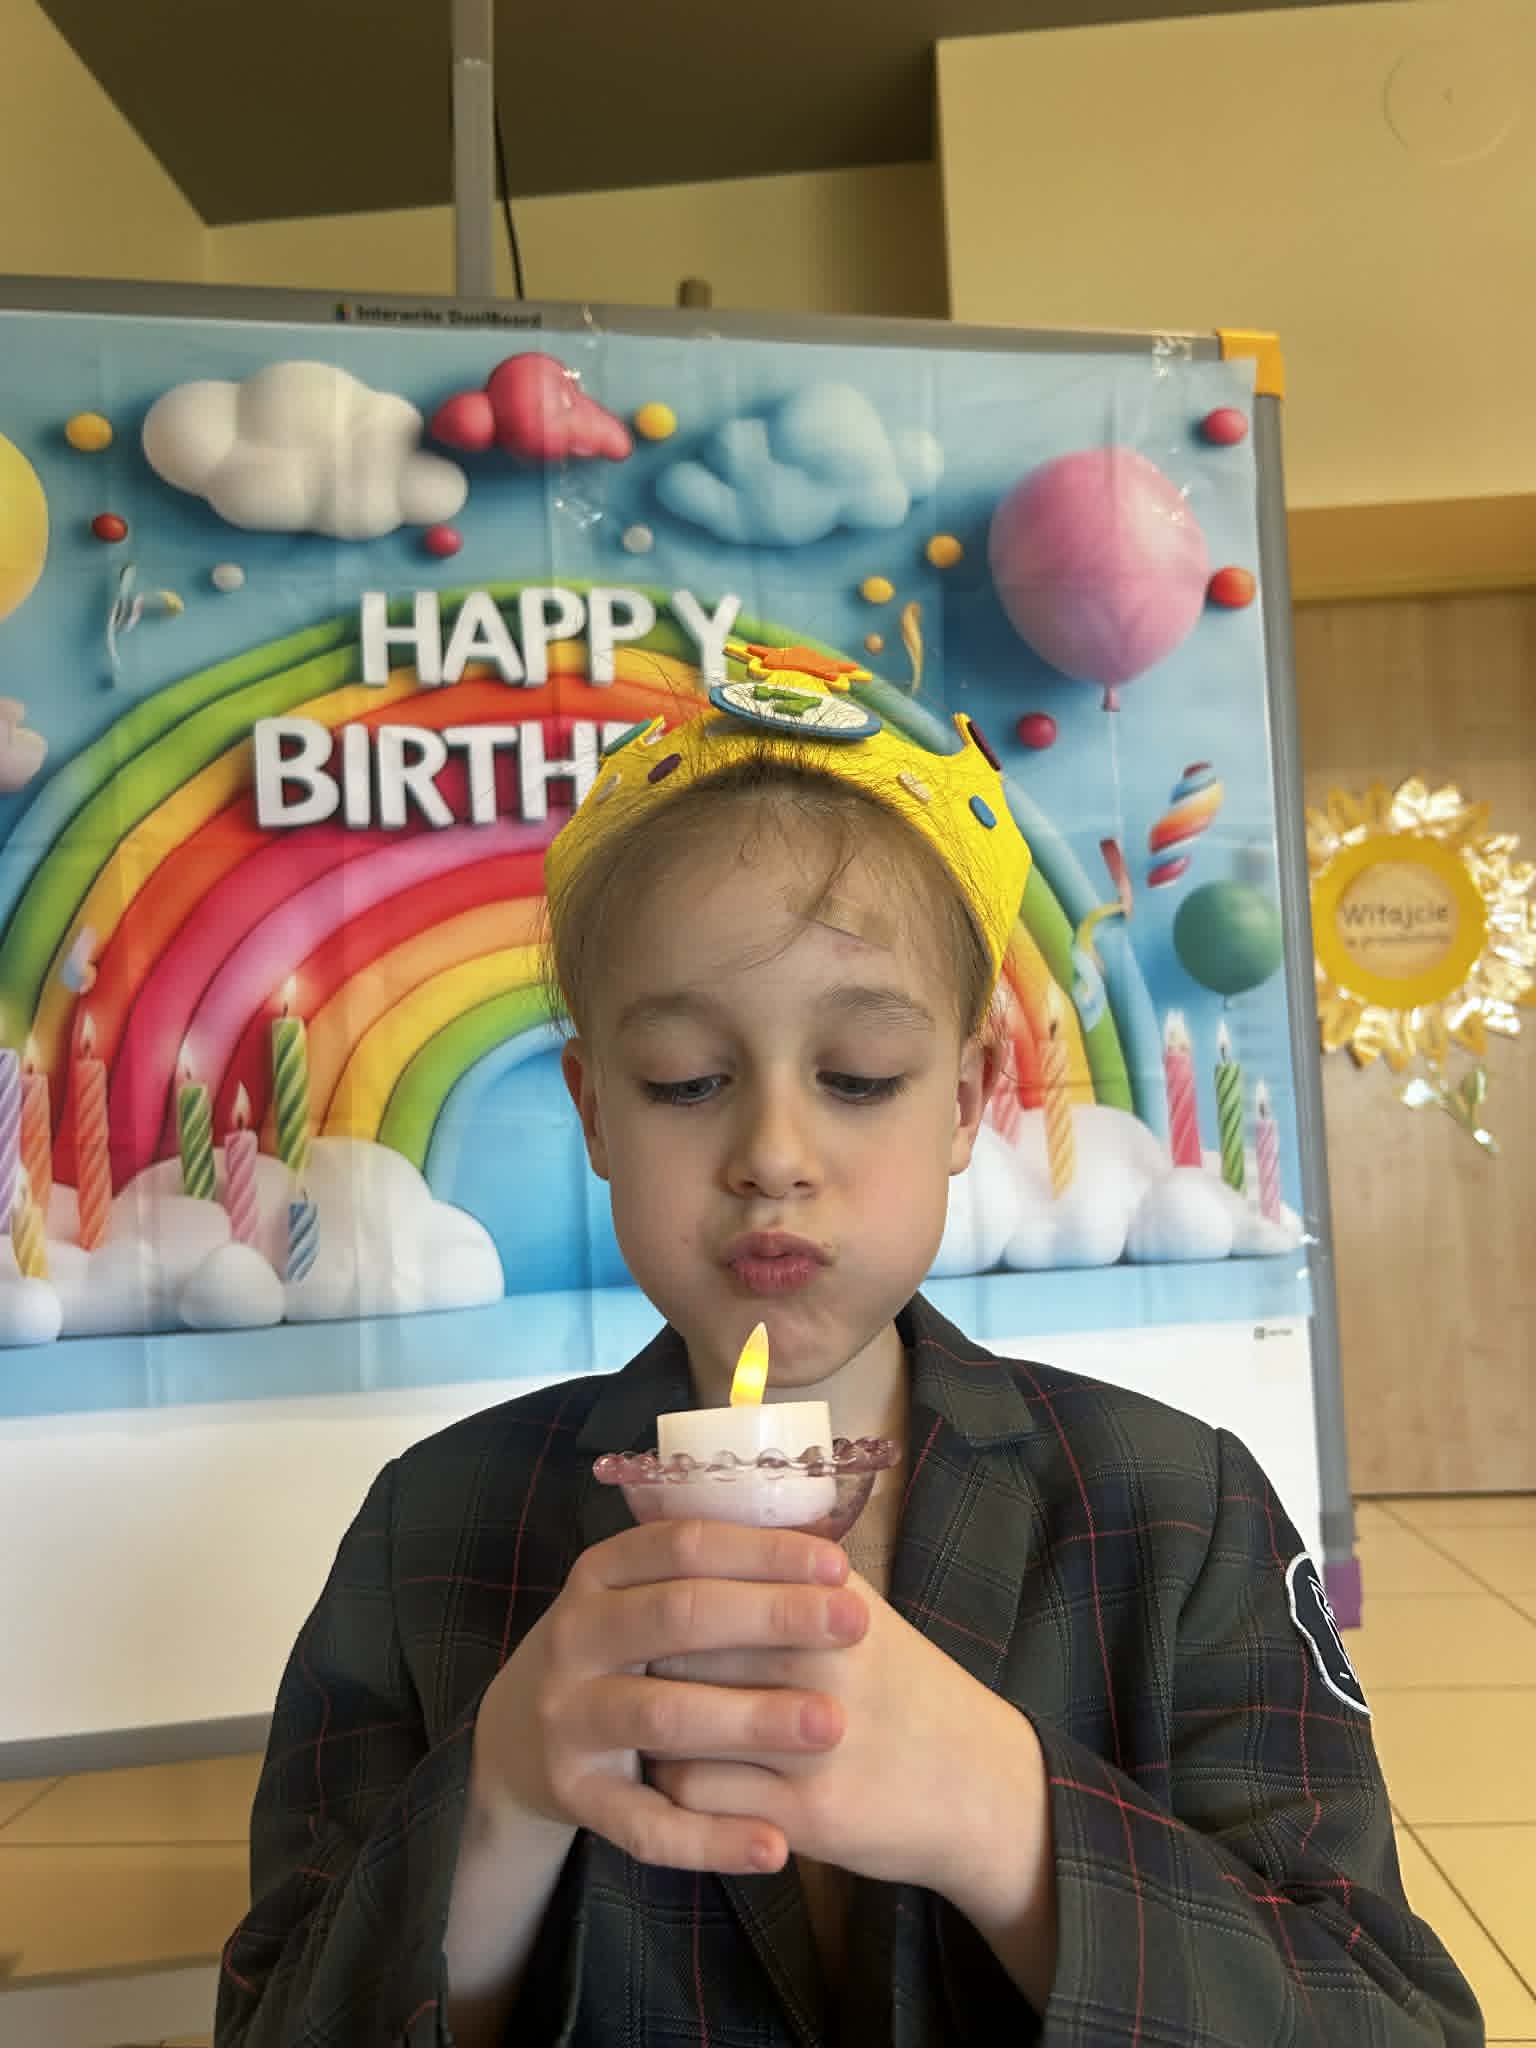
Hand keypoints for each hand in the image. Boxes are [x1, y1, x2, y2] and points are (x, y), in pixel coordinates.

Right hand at [468, 1516, 868, 1875]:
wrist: (519, 1733)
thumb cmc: (622, 1649)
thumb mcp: (644, 1594)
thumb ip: (715, 1573)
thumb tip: (826, 1552)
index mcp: (602, 1573)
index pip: (686, 1544)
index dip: (764, 1551)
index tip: (840, 1565)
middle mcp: (576, 1636)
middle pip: (678, 1616)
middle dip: (773, 1618)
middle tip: (857, 1626)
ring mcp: (569, 1717)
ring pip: (663, 1715)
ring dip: (750, 1719)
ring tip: (832, 1724)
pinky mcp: (574, 1795)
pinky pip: (646, 1824)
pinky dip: (710, 1839)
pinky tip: (775, 1847)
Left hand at [647, 1569, 1051, 1911]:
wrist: (982, 1784)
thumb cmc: (906, 1687)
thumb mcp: (862, 1608)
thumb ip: (790, 1571)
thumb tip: (699, 1520)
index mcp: (831, 1603)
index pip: (707, 1580)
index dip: (662, 1594)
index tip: (643, 1601)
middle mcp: (825, 1666)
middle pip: (685, 1649)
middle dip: (646, 1657)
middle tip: (630, 1660)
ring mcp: (816, 1745)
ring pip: (677, 1724)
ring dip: (651, 1722)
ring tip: (645, 1713)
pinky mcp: (808, 1817)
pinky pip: (696, 1796)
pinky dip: (671, 1784)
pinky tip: (678, 1770)